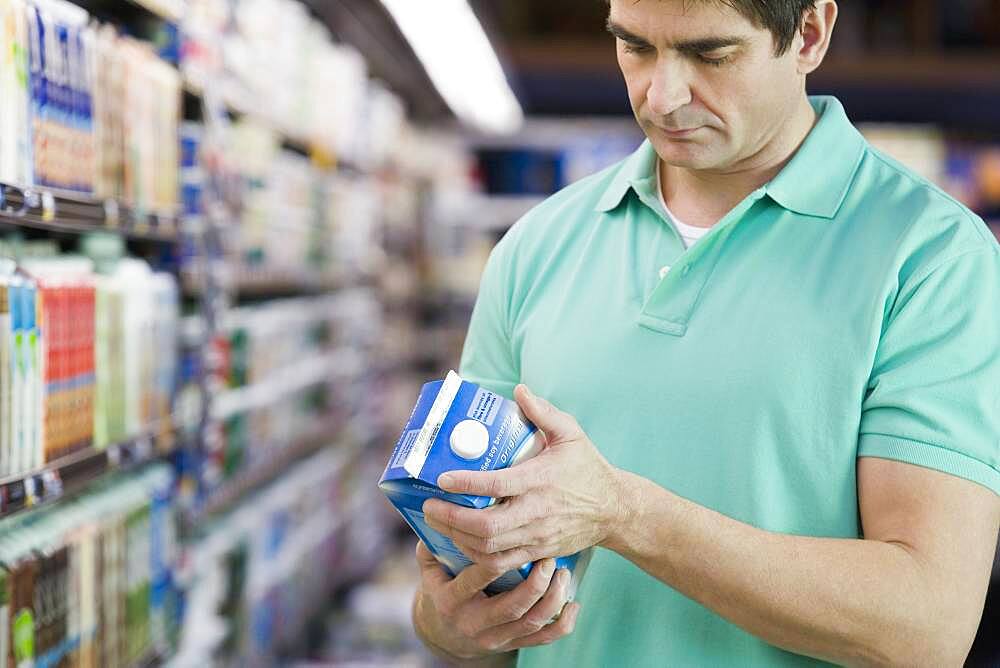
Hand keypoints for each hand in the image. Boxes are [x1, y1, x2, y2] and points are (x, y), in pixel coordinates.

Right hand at [412, 541, 581, 658]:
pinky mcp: (512, 644)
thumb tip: (435, 510)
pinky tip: (574, 604)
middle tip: (549, 558)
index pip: (475, 580)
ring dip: (552, 599)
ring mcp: (495, 637)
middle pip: (511, 607)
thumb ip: (433, 543)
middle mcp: (474, 623)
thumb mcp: (430, 569)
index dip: (493, 560)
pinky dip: (563, 624)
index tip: (510, 538)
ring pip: (531, 623)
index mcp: (451, 601)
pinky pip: (543, 639)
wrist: (444, 633)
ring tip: (563, 574)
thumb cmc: (440, 589)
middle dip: (534, 583)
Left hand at [423, 384, 626, 573]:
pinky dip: (475, 557)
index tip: (442, 478)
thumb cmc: (588, 467)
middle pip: (486, 526)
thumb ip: (544, 412)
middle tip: (429, 505)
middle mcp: (536, 512)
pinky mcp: (537, 553)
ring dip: (457, 538)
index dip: (465, 484)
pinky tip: (460, 542)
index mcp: (540, 480)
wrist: (614, 510)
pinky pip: (500, 564)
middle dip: (451, 519)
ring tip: (438, 522)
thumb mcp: (571, 433)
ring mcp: (536, 537)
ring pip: (488, 549)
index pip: (496, 485)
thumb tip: (519, 390)